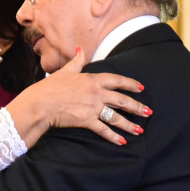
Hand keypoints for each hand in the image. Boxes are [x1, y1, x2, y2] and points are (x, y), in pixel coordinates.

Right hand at [5, 48, 149, 146]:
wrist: (40, 103)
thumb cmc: (50, 87)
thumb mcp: (65, 71)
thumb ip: (76, 61)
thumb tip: (80, 49)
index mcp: (92, 79)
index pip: (117, 80)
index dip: (130, 84)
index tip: (141, 88)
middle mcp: (96, 93)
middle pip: (121, 100)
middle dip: (137, 106)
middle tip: (149, 112)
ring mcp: (92, 107)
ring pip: (115, 116)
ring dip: (129, 124)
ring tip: (140, 129)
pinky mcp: (86, 120)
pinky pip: (103, 129)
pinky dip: (113, 136)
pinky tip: (122, 141)